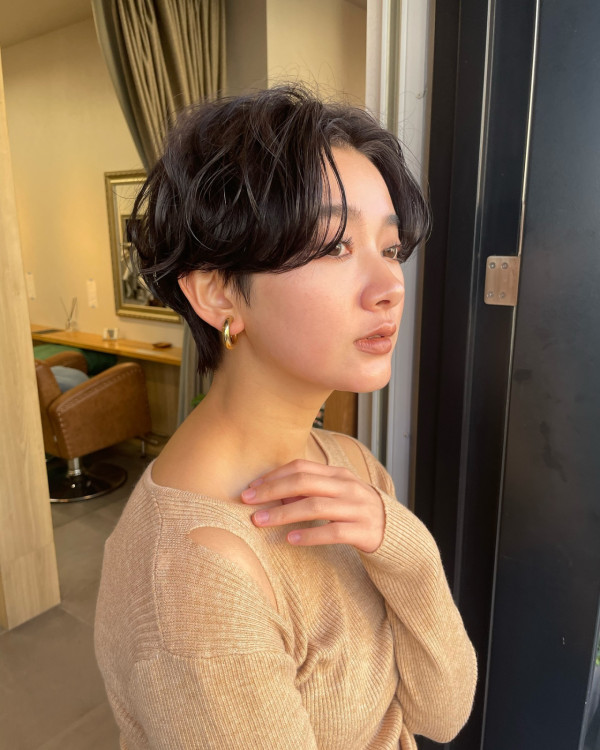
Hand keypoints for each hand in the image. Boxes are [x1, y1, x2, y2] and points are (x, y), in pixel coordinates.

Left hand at [240, 460, 384, 552]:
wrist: (393, 529)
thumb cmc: (353, 510)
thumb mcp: (334, 494)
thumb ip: (308, 491)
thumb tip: (273, 494)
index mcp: (337, 474)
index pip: (301, 468)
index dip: (274, 476)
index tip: (251, 487)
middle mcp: (347, 487)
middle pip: (304, 483)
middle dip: (272, 491)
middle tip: (247, 502)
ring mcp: (356, 508)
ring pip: (315, 507)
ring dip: (284, 513)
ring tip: (261, 521)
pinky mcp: (363, 531)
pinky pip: (333, 532)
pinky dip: (310, 535)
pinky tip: (291, 539)